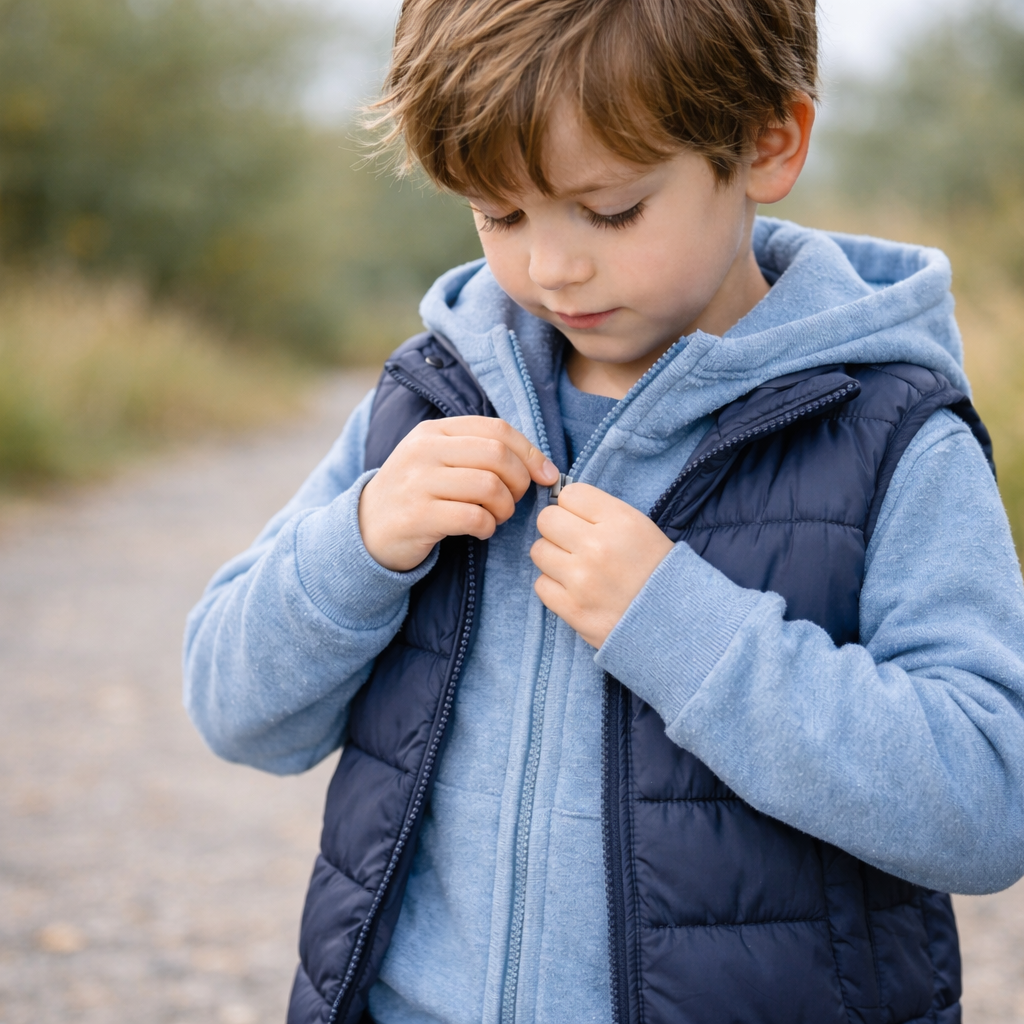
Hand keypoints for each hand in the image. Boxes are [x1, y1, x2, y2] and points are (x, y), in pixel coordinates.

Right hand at [359, 416, 558, 571]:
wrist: (365, 529)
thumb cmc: (417, 494)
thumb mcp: (439, 460)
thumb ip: (479, 452)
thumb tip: (541, 464)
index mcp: (435, 431)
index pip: (497, 430)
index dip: (530, 452)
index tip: (546, 475)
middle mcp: (424, 450)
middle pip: (497, 456)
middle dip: (519, 482)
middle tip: (514, 500)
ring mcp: (418, 482)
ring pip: (489, 487)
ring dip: (504, 508)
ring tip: (495, 517)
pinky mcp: (418, 516)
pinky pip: (473, 518)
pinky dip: (487, 528)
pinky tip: (480, 532)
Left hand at [531, 483, 673, 647]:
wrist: (677, 624)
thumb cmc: (658, 573)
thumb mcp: (641, 529)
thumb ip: (602, 514)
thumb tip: (562, 505)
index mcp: (620, 521)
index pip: (570, 494)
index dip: (574, 507)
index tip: (583, 520)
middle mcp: (597, 546)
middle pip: (547, 519)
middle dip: (558, 530)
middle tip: (575, 544)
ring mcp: (582, 579)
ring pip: (539, 551)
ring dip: (553, 559)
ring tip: (577, 569)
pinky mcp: (572, 609)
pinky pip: (541, 585)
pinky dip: (554, 587)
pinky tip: (575, 591)